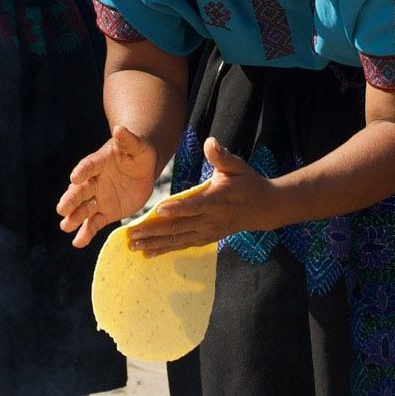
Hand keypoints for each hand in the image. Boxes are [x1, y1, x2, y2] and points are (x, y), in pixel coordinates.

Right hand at [57, 124, 159, 247]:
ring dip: (75, 218)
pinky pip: (94, 223)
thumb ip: (129, 140)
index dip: (82, 171)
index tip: (75, 177)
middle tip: (62, 209)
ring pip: (84, 209)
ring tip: (65, 226)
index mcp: (100, 162)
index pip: (89, 165)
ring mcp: (98, 197)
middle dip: (72, 199)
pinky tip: (78, 243)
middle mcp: (95, 181)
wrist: (142, 170)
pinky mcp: (105, 212)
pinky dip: (86, 232)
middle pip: (81, 191)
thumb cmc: (139, 154)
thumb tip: (120, 128)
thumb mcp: (139, 147)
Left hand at [130, 139, 280, 255]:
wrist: (263, 209)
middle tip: (132, 233)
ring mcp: (208, 231)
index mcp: (217, 199)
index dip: (177, 208)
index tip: (158, 209)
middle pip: (180, 226)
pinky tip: (148, 253)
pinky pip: (183, 245)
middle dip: (154, 230)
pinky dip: (165, 250)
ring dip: (155, 243)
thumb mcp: (237, 166)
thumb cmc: (247, 183)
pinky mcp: (206, 238)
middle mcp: (211, 219)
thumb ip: (222, 156)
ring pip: (178, 239)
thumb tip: (210, 142)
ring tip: (133, 246)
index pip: (194, 205)